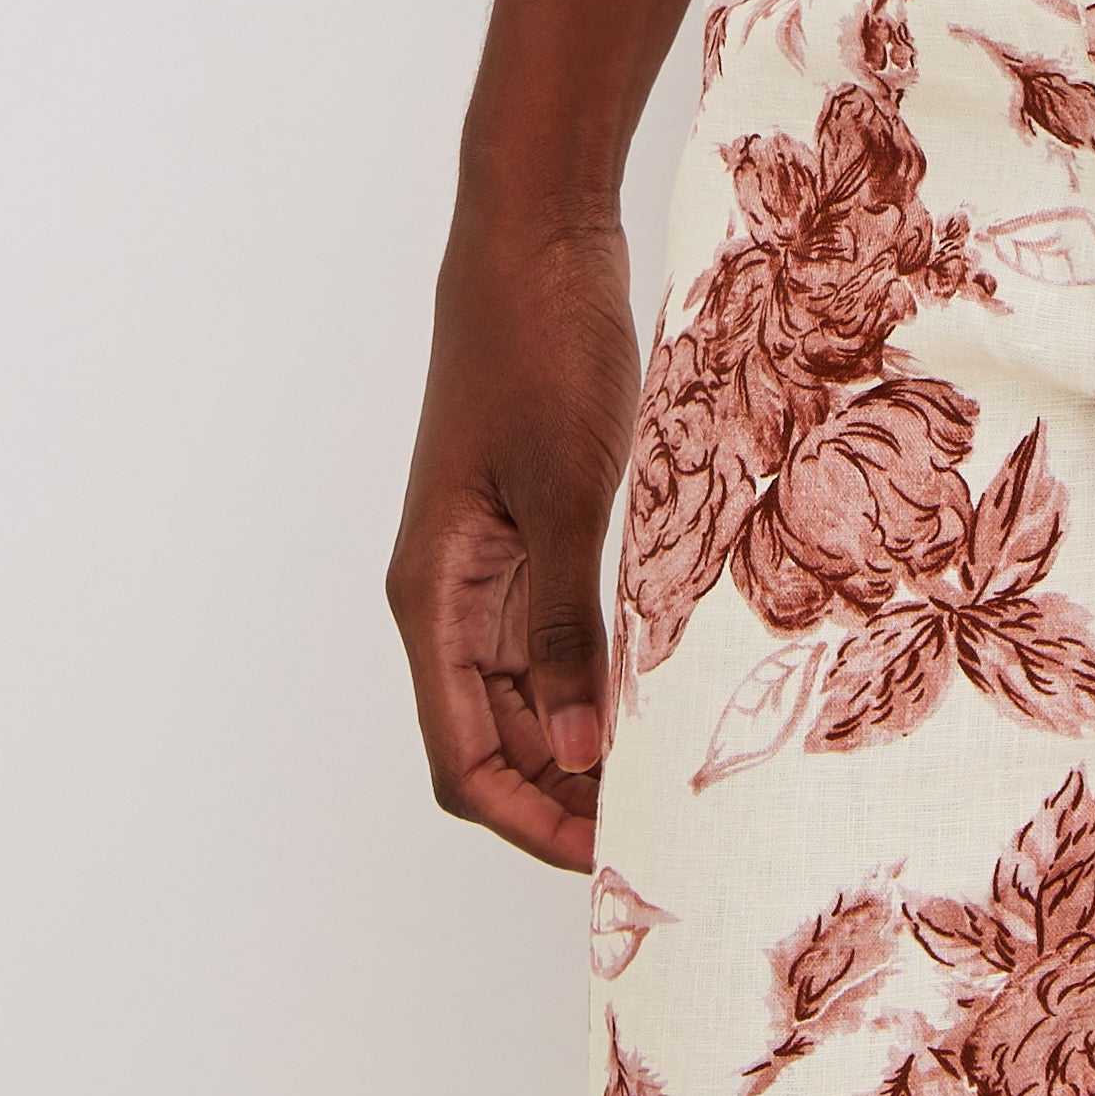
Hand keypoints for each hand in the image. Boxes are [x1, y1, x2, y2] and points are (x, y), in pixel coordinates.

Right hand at [387, 201, 645, 869]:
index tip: (607, 860)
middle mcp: (447, 593)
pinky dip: (593, 677)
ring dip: (578, 745)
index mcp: (434, 595)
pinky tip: (653, 696)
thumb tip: (578, 760)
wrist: (536, 235)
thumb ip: (567, 629)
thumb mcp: (567, 492)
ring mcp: (483, 560)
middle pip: (491, 740)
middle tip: (656, 836)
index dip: (527, 822)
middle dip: (560, 797)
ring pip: (523, 693)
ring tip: (661, 785)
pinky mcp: (524, 525)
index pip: (463, 759)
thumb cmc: (541, 349)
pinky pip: (549, 633)